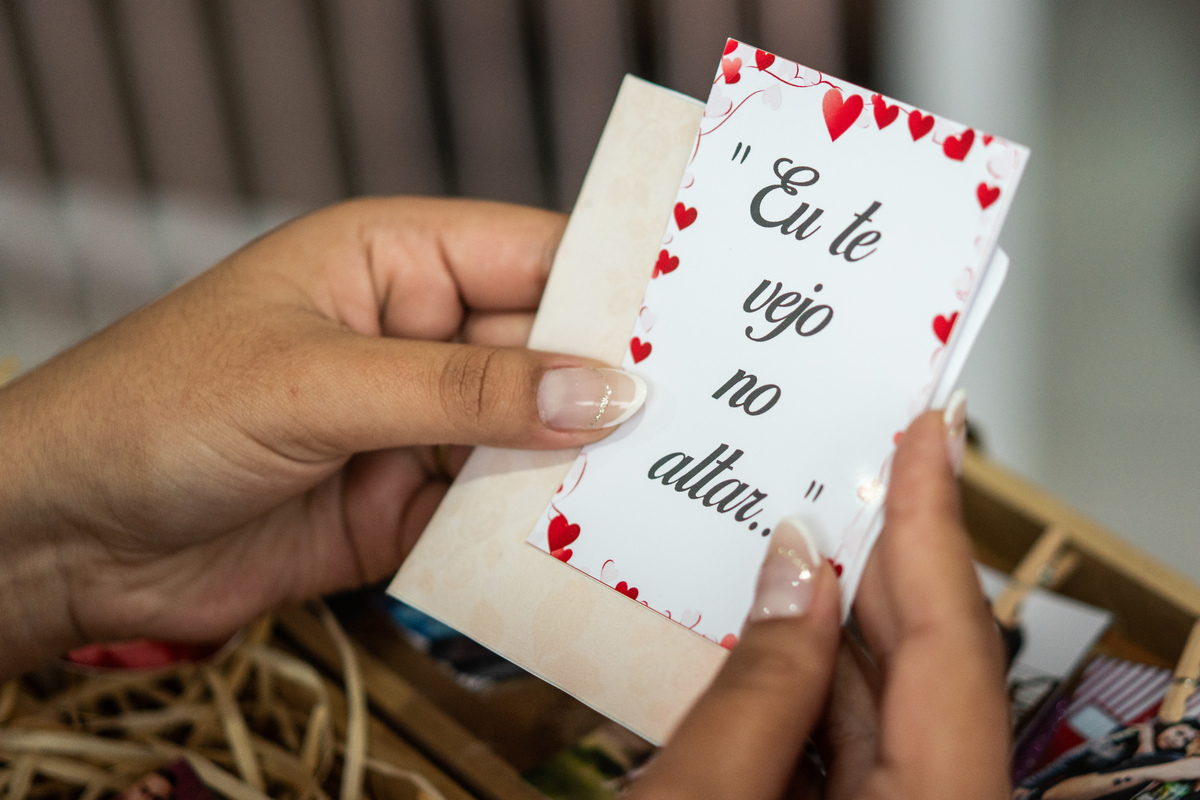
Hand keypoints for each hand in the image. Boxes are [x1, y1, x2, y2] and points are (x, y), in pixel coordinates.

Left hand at [0, 198, 644, 677]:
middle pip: (546, 354)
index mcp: (394, 261)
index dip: (617, 287)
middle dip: (613, 389)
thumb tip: (604, 391)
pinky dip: (532, 530)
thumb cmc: (158, 409)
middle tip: (705, 425)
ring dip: (579, 468)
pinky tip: (586, 545)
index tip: (701, 326)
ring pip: (528, 440)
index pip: (534, 255)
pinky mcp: (402, 509)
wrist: (63, 535)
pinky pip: (491, 513)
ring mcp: (413, 427)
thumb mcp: (320, 381)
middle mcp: (416, 338)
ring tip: (666, 491)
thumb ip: (466, 391)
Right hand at [628, 409, 1009, 799]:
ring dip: (833, 621)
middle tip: (861, 465)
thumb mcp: (702, 797)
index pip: (954, 643)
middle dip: (882, 559)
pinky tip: (771, 632)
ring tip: (799, 536)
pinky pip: (849, 742)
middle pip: (927, 664)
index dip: (933, 526)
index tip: (926, 436)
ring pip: (883, 703)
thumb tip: (794, 567)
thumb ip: (757, 684)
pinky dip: (810, 682)